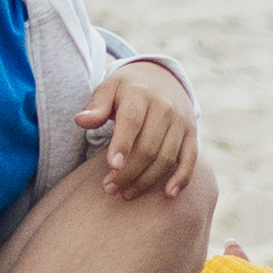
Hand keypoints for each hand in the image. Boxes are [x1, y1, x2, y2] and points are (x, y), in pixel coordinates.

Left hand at [74, 58, 195, 193]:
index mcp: (140, 94)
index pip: (132, 121)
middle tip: (109, 188)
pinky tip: (168, 194)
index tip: (112, 165)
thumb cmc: (126, 89)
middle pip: (148, 146)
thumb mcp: (109, 89)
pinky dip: (182, 177)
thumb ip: (96, 106)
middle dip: (128, 172)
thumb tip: (80, 121)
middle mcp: (164, 107)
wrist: (161, 77)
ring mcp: (180, 121)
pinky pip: (190, 158)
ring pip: (166, 157)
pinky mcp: (191, 133)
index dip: (123, 144)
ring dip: (146, 180)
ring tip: (126, 194)